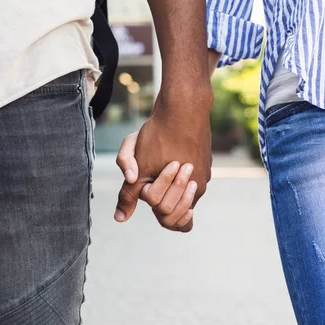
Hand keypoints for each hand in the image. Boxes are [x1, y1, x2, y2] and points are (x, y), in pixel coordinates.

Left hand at [114, 88, 212, 231]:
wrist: (184, 106)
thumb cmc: (159, 136)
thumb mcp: (138, 167)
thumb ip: (128, 195)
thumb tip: (119, 219)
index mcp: (187, 192)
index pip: (169, 217)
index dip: (155, 203)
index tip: (150, 182)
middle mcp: (200, 186)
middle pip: (175, 203)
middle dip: (162, 189)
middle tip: (158, 167)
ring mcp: (205, 172)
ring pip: (182, 188)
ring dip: (170, 178)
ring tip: (164, 158)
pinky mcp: (206, 160)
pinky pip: (189, 173)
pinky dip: (178, 168)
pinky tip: (171, 149)